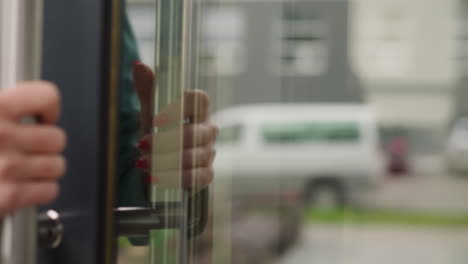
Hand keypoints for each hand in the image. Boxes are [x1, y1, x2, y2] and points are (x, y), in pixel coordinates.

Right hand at [0, 81, 65, 215]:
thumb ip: (5, 109)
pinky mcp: (6, 197)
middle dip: (46, 146)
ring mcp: (5, 167)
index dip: (48, 109)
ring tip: (25, 168)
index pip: (46, 96)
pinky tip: (26, 186)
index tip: (42, 118)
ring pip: (57, 165)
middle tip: (30, 150)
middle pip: (57, 138)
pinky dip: (42, 191)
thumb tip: (38, 107)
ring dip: (46, 170)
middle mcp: (0, 135)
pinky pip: (48, 190)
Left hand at [132, 62, 217, 189]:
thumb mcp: (150, 110)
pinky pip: (197, 177)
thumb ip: (148, 89)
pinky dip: (174, 178)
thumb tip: (139, 65)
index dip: (180, 107)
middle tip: (142, 144)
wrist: (159, 160)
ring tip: (142, 161)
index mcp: (198, 109)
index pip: (200, 100)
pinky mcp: (207, 173)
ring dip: (165, 160)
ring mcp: (209, 152)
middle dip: (166, 141)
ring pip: (194, 157)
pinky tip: (154, 177)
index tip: (156, 119)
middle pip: (196, 133)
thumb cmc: (158, 131)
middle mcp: (208, 129)